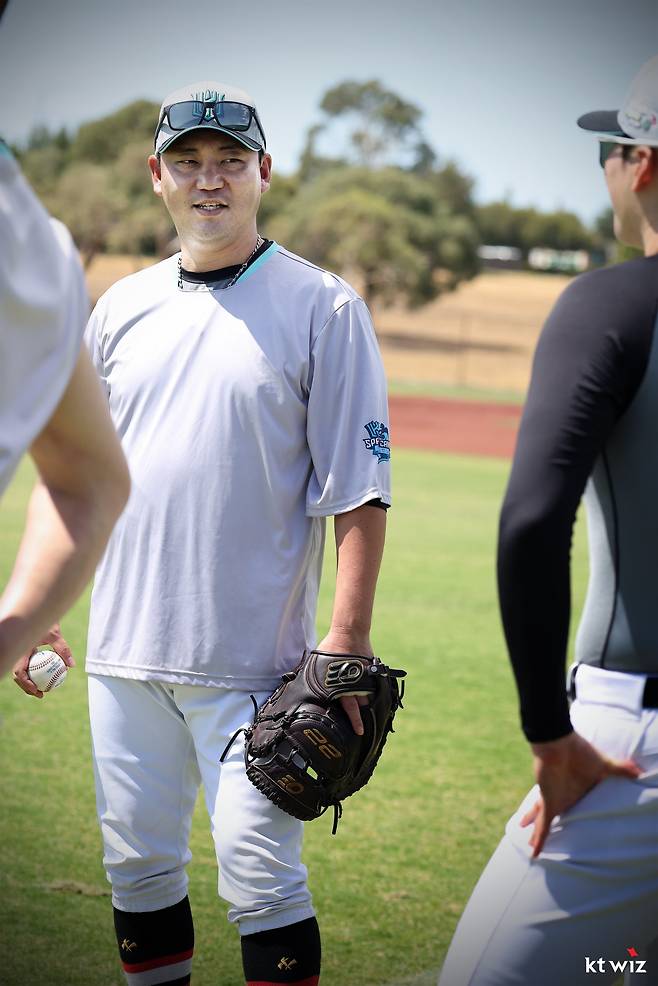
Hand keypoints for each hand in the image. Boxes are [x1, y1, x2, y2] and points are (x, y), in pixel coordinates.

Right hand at [12, 623, 74, 697]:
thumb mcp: (55, 635)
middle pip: (17, 676)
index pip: (19, 671)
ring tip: (42, 691)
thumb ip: (63, 649)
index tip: (36, 691)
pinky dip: (32, 674)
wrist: (39, 614)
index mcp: (20, 650)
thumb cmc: (47, 624)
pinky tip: (43, 680)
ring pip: (20, 672)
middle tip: (40, 694)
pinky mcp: (23, 654)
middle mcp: (17, 653)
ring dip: (29, 683)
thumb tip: (72, 665)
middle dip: (26, 687)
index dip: (25, 683)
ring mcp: (19, 654)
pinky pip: (26, 667)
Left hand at [315, 630, 372, 735]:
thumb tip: (298, 684)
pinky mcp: (371, 671)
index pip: (350, 709)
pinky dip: (372, 690)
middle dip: (363, 716)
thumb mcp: (318, 664)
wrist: (349, 633)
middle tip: (363, 727)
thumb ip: (314, 677)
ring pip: (369, 696)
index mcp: (342, 686)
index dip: (355, 721)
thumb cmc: (331, 648)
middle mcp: (356, 684)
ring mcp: (365, 678)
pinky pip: (373, 685)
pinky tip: (371, 695)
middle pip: (362, 705)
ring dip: (368, 704)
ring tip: (368, 714)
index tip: (359, 732)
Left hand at [521, 731, 641, 856]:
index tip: (564, 817)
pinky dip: (540, 839)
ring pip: (542, 822)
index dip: (565, 808)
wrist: (559, 745)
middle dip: (540, 822)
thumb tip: (640, 771)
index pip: (569, 802)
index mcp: (574, 789)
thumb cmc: (579, 752)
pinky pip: (544, 826)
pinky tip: (534, 853)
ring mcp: (553, 800)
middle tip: (533, 834)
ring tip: (528, 845)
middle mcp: (561, 796)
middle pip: (549, 812)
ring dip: (536, 833)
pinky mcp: (549, 803)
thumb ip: (620, 769)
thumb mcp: (604, 765)